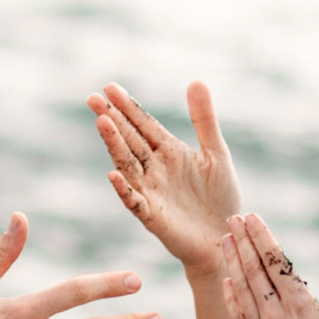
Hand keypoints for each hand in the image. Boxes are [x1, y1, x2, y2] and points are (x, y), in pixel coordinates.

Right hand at [90, 79, 241, 274]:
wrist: (226, 237)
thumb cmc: (220, 198)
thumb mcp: (216, 152)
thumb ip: (203, 120)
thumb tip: (196, 81)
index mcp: (169, 152)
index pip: (143, 124)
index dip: (128, 107)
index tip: (109, 87)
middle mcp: (155, 169)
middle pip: (129, 140)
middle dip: (112, 120)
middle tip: (92, 99)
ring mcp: (152, 192)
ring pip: (128, 165)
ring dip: (114, 145)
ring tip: (102, 123)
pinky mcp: (154, 217)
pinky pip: (135, 201)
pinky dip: (125, 189)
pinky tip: (114, 174)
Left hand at [219, 214, 318, 318]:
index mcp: (298, 304)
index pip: (275, 259)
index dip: (261, 235)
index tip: (251, 218)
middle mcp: (273, 314)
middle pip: (253, 269)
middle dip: (242, 241)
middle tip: (231, 220)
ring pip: (240, 289)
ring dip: (232, 262)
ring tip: (225, 241)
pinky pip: (235, 317)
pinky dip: (229, 296)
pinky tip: (226, 282)